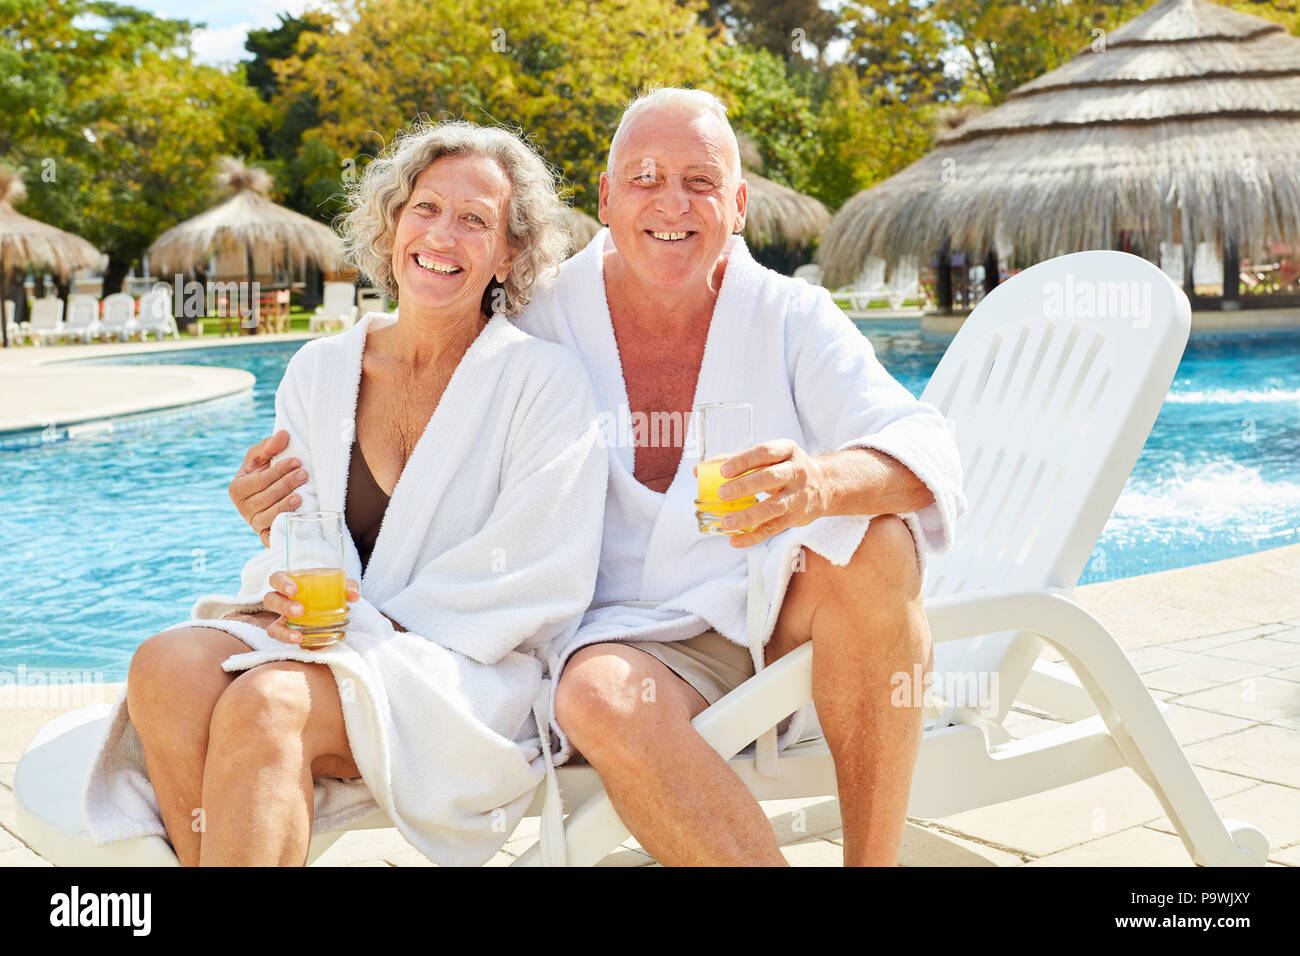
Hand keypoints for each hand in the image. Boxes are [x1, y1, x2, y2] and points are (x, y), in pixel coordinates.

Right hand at [230, 431, 307, 546]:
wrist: (273, 498)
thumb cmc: (265, 475)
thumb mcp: (262, 459)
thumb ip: (270, 446)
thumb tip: (283, 435)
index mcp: (238, 488)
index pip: (260, 480)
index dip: (278, 471)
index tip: (296, 461)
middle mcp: (243, 508)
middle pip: (266, 497)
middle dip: (285, 484)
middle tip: (304, 474)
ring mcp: (254, 523)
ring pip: (270, 515)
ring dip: (286, 505)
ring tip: (301, 496)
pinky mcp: (266, 535)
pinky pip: (274, 533)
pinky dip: (284, 525)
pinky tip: (296, 517)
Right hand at [263, 571, 359, 643]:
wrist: (330, 612)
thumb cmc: (331, 592)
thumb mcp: (341, 587)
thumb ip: (349, 587)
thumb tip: (353, 595)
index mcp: (292, 583)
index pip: (277, 578)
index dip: (281, 583)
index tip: (294, 590)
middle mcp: (282, 600)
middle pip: (270, 600)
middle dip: (283, 605)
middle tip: (300, 610)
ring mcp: (282, 618)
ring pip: (271, 624)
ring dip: (283, 630)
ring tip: (298, 635)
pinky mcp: (287, 632)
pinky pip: (279, 638)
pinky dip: (287, 640)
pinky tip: (300, 641)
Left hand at [714, 439, 833, 547]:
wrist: (825, 486)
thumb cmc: (786, 468)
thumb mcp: (771, 457)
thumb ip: (737, 461)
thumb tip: (699, 470)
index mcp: (787, 451)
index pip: (765, 453)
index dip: (744, 461)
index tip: (723, 470)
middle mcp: (796, 472)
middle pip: (770, 478)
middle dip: (745, 486)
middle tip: (722, 493)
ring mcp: (797, 496)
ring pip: (772, 507)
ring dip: (748, 516)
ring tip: (726, 523)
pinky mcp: (795, 518)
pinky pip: (773, 529)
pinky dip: (753, 537)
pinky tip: (735, 540)